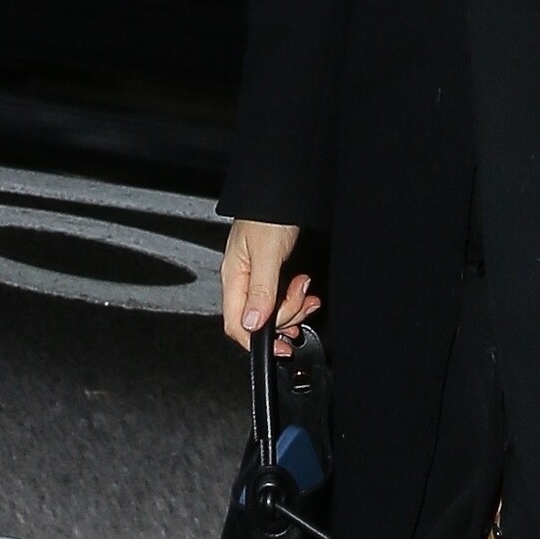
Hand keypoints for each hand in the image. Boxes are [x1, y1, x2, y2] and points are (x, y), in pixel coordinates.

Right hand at [220, 218, 320, 357]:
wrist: (284, 190)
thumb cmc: (269, 213)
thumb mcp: (267, 252)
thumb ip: (260, 290)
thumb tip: (251, 324)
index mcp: (233, 277)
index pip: (236, 324)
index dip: (257, 341)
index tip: (281, 348)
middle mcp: (243, 280)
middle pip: (259, 320)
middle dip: (286, 315)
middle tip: (302, 297)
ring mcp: (258, 277)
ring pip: (273, 310)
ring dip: (294, 306)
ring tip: (306, 288)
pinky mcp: (273, 271)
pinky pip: (281, 297)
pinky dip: (296, 298)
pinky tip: (305, 291)